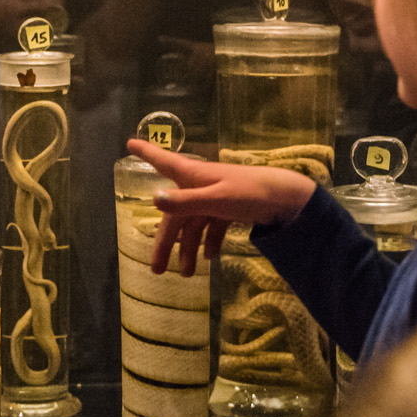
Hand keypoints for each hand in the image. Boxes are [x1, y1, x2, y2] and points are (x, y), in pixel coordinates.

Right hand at [127, 140, 317, 276]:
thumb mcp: (216, 199)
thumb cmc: (250, 192)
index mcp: (194, 176)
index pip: (165, 162)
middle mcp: (201, 184)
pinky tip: (209, 258)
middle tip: (156, 269)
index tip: (130, 142)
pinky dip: (208, 241)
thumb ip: (186, 202)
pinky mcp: (230, 208)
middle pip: (176, 213)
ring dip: (188, 248)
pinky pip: (212, 226)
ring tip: (186, 274)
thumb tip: (155, 199)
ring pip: (194, 224)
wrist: (287, 199)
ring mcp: (216, 197)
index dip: (147, 152)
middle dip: (165, 242)